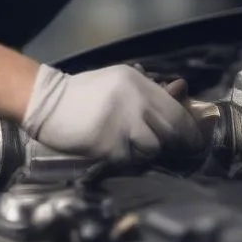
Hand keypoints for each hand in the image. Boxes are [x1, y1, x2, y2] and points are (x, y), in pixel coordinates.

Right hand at [22, 64, 203, 161]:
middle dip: (175, 143)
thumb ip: (149, 89)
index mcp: (138, 82)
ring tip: (132, 146)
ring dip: (146, 151)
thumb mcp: (119, 81)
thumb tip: (181, 90)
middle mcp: (134, 100)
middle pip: (170, 130)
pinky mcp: (108, 145)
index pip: (175, 109)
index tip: (195, 140)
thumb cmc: (86, 94)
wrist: (47, 103)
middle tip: (177, 151)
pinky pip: (130, 159)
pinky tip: (115, 151)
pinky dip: (126, 159)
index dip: (189, 128)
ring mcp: (121, 123)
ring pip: (152, 148)